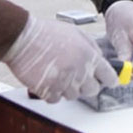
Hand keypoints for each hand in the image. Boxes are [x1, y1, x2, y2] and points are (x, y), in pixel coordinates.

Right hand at [2, 16, 117, 102]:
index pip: (109, 76)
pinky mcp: (48, 90)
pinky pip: (56, 99)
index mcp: (88, 55)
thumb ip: (91, 47)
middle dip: (87, 85)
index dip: (110, 80)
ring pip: (74, 96)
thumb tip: (100, 59)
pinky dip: (52, 93)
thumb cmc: (47, 34)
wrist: (23, 38)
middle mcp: (79, 71)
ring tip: (58, 73)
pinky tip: (48, 79)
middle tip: (78, 77)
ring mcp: (64, 82)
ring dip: (68, 88)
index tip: (109, 82)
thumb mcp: (76, 33)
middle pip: (93, 90)